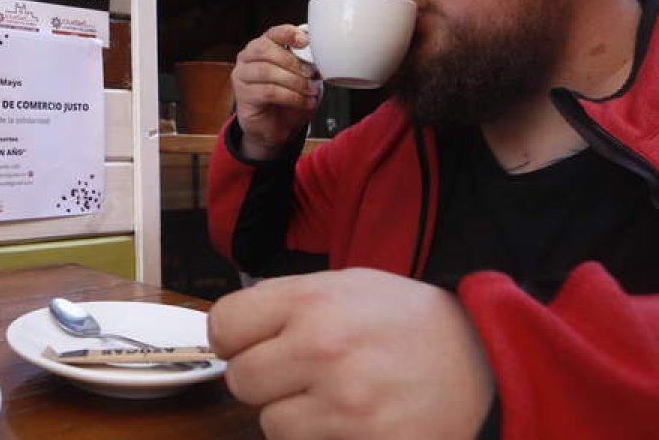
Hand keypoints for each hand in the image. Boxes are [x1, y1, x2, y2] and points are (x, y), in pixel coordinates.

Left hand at [208, 268, 493, 439]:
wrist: (485, 360)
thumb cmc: (408, 321)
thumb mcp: (345, 285)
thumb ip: (283, 303)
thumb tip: (228, 333)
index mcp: (311, 300)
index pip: (223, 326)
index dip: (234, 338)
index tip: (251, 343)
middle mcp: (322, 348)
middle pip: (240, 380)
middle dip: (264, 379)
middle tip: (301, 372)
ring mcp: (345, 403)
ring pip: (271, 423)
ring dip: (293, 415)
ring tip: (335, 395)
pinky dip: (322, 437)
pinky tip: (354, 419)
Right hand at [231, 25, 321, 159]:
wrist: (279, 127)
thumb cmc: (290, 98)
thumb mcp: (304, 77)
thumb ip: (307, 63)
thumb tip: (319, 55)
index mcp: (263, 47)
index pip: (272, 33)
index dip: (288, 34)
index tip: (305, 42)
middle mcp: (248, 58)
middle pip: (264, 49)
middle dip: (291, 61)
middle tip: (311, 74)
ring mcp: (242, 76)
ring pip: (266, 71)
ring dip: (294, 81)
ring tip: (310, 91)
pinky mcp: (243, 96)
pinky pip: (268, 91)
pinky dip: (291, 96)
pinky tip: (304, 102)